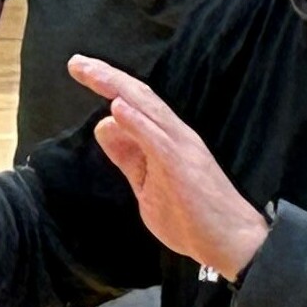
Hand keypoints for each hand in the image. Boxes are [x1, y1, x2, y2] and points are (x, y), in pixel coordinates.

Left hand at [68, 58, 266, 277]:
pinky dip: (137, 121)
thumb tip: (104, 126)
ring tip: (92, 72)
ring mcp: (181, 148)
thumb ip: (127, 156)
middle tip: (76, 62)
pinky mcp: (183, 165)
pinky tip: (117, 106)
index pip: (134, 103)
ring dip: (118, 88)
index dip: (108, 84)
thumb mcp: (146, 184)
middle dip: (106, 77)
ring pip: (148, 109)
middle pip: (138, 97)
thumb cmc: (191, 217)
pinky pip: (157, 139)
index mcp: (166, 139)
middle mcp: (175, 136)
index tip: (80, 69)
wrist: (229, 243)